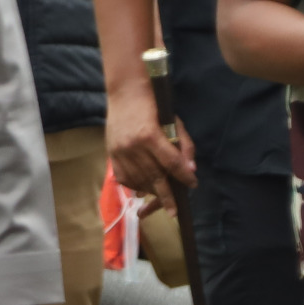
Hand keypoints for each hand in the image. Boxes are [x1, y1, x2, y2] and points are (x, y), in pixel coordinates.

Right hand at [105, 79, 194, 212]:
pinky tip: (143, 187)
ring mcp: (120, 151)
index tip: (192, 185)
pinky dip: (134, 185)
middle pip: (154, 177)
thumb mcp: (173, 121)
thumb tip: (190, 169)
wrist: (124, 92)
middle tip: (174, 212)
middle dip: (166, 196)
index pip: (171, 163)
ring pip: (138, 180)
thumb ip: (183, 145)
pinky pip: (123, 178)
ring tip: (160, 195)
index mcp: (150, 135)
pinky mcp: (111, 153)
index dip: (183, 176)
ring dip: (151, 190)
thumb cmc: (153, 103)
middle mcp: (133, 146)